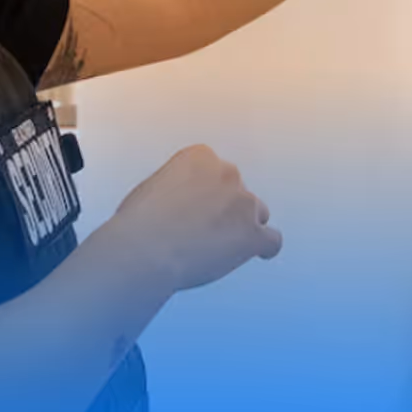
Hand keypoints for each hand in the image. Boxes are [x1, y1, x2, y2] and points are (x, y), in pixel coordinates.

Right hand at [110, 145, 282, 291]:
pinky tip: (257, 254)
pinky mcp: (252, 235)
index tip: (196, 208)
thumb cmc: (140, 224)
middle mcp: (227, 174)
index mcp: (201, 157)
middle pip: (238, 192)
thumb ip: (180, 187)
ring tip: (222, 247)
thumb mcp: (154, 187)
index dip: (207, 193)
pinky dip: (264, 248)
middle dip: (226, 209)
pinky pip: (272, 240)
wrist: (144, 251)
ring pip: (257, 214)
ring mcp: (243, 204)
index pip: (217, 172)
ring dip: (244, 227)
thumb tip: (185, 203)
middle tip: (204, 231)